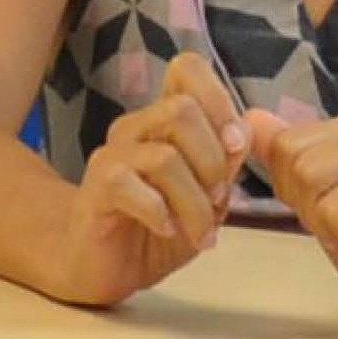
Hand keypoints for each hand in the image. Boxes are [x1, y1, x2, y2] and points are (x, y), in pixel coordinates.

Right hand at [49, 52, 248, 305]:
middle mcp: (137, 126)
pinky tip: (166, 230)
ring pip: (165, 156)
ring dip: (194, 201)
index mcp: (165, 119)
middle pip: (182, 109)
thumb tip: (242, 132)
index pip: (186, 68)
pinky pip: (130, 185)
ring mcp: (112, 154)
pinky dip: (160, 213)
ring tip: (200, 231)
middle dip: (213, 160)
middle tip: (219, 199)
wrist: (106, 270)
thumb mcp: (207, 198)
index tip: (235, 145)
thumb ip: (226, 163)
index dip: (218, 98)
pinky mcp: (95, 188)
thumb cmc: (163, 227)